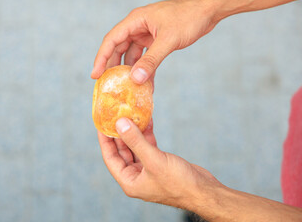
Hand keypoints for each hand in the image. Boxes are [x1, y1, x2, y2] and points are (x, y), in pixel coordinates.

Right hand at [91, 0, 218, 83]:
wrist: (208, 10)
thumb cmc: (188, 16)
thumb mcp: (168, 39)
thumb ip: (152, 60)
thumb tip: (136, 79)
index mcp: (136, 20)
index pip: (112, 40)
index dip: (101, 57)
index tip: (95, 75)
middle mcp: (138, 27)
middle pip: (119, 48)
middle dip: (113, 67)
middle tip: (108, 85)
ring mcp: (147, 34)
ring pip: (132, 55)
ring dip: (131, 71)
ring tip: (127, 88)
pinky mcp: (157, 41)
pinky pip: (146, 58)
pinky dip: (145, 70)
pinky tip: (146, 84)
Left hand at [97, 117, 221, 208]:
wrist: (203, 191)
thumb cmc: (179, 182)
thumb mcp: (154, 160)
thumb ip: (136, 142)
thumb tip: (120, 124)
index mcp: (129, 181)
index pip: (110, 158)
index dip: (105, 140)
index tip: (101, 124)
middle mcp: (136, 176)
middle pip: (122, 151)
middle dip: (119, 134)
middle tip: (115, 116)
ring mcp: (148, 170)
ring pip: (136, 147)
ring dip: (134, 132)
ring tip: (131, 115)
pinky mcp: (159, 163)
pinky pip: (148, 146)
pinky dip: (147, 135)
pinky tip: (147, 121)